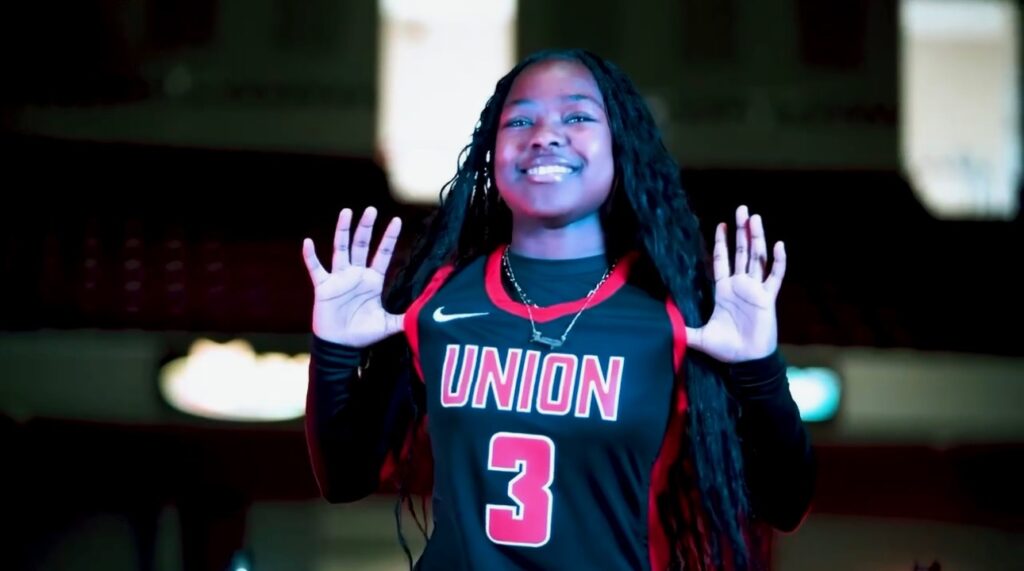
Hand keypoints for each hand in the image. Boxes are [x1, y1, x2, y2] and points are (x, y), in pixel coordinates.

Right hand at [302, 207, 404, 346]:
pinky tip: (308, 242)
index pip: (383, 254)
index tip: (397, 220)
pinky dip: (310, 256)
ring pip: (341, 249)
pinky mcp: (323, 286)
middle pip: (362, 245)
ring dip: (343, 231)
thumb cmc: (363, 334)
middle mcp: (356, 274)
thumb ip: (406, 317)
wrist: (340, 346)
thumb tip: (427, 315)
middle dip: (366, 227)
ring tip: (346, 212)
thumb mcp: (389, 325)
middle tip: (371, 209)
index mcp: (373, 280)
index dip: (389, 238)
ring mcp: (339, 278)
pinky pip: (316, 268)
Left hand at [685, 205, 786, 362]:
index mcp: (724, 290)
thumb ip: (683, 329)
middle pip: (742, 252)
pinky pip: (775, 277)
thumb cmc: (727, 349)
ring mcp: (755, 290)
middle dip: (741, 231)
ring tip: (755, 218)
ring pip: (757, 258)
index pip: (722, 260)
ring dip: (757, 238)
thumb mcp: (699, 337)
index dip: (721, 242)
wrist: (747, 361)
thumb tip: (663, 327)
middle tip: (742, 209)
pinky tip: (779, 245)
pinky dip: (778, 261)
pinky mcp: (767, 298)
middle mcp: (740, 285)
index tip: (721, 224)